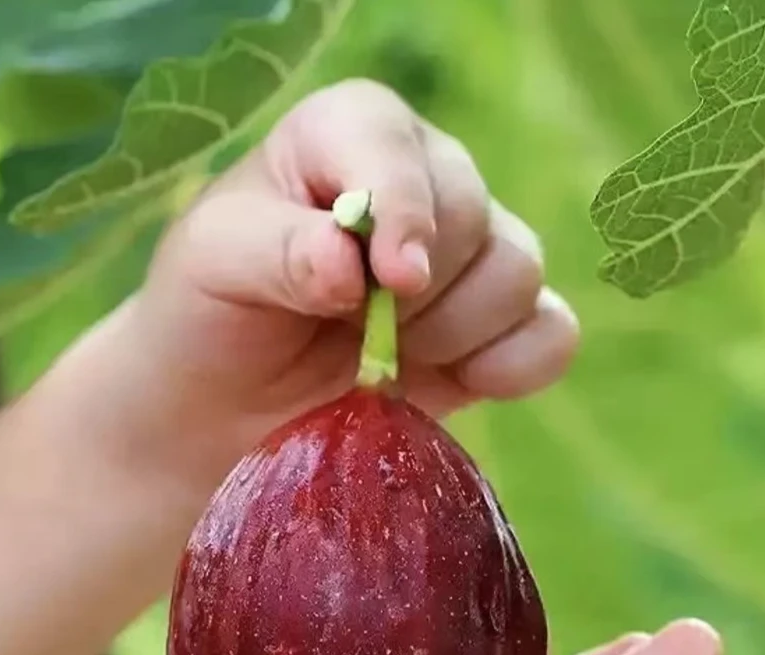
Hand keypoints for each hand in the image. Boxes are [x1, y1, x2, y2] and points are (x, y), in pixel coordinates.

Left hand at [78, 78, 579, 490]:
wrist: (230, 406)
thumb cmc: (212, 315)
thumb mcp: (213, 268)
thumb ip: (276, 252)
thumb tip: (351, 265)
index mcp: (346, 137)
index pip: (394, 146)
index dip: (402, 210)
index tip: (389, 281)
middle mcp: (420, 183)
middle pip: (472, 215)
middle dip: (414, 294)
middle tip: (353, 336)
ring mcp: (466, 257)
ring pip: (518, 273)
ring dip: (454, 333)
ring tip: (386, 362)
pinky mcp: (494, 329)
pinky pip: (552, 334)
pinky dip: (517, 364)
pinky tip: (461, 381)